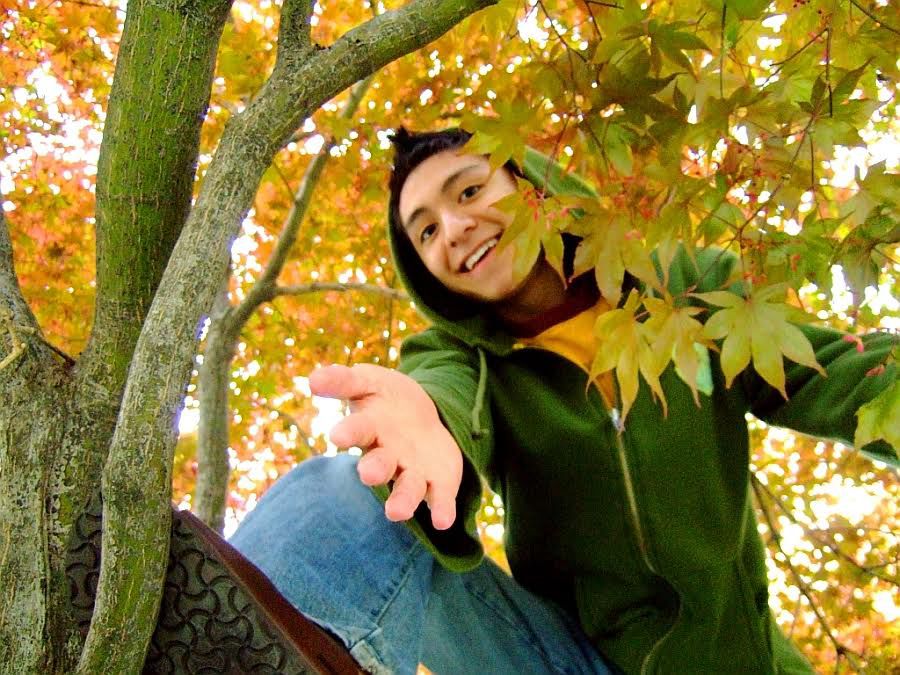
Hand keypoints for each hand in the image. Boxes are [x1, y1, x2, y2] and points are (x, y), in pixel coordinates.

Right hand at [309, 364, 463, 529]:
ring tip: (396, 512)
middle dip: (374, 470)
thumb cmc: (386, 399)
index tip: (337, 436)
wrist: (422, 413)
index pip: (357, 430)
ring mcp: (413, 471)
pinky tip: (443, 521)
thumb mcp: (369, 381)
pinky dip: (440, 509)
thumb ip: (344, 380)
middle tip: (368, 474)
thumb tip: (313, 378)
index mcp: (370, 428)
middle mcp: (388, 456)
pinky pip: (439, 498)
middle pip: (379, 465)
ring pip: (406, 489)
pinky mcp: (439, 482)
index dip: (348, 432)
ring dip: (401, 501)